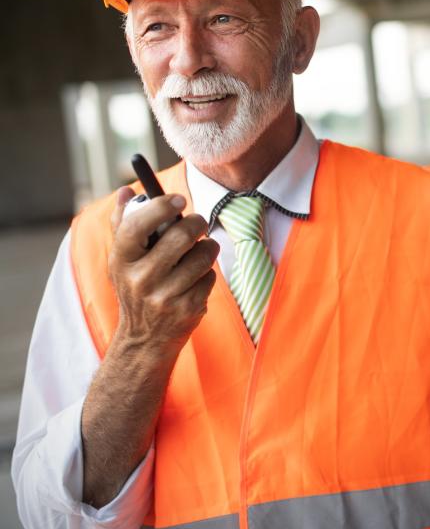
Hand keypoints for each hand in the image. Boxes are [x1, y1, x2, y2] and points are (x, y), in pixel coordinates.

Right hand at [108, 187, 218, 350]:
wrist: (144, 338)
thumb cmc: (136, 287)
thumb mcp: (123, 260)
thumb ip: (123, 223)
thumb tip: (125, 190)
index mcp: (121, 261)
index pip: (137, 226)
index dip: (160, 207)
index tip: (178, 199)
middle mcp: (140, 279)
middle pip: (181, 236)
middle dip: (196, 223)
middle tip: (198, 224)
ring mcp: (165, 296)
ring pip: (203, 255)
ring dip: (207, 249)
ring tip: (198, 253)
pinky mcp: (188, 308)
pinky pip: (210, 276)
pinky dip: (207, 274)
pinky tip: (195, 280)